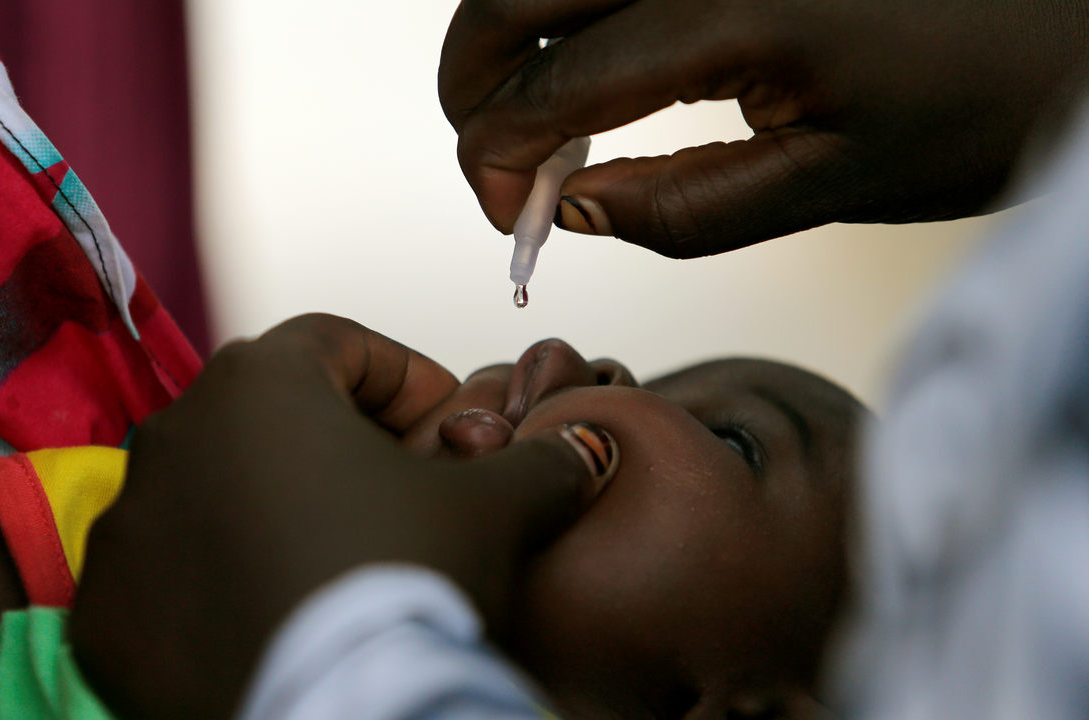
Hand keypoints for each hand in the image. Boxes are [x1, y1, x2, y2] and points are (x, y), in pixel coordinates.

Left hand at [69, 314, 612, 719]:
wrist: (338, 711)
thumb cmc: (407, 583)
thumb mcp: (496, 507)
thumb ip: (539, 459)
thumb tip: (578, 449)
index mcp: (259, 382)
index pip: (340, 343)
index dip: (407, 378)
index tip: (448, 427)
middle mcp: (174, 433)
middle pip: (272, 414)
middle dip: (340, 444)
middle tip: (400, 496)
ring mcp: (126, 523)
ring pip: (213, 490)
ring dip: (273, 508)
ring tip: (337, 560)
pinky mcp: (105, 609)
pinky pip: (166, 573)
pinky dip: (215, 581)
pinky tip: (274, 613)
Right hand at [440, 0, 1088, 256]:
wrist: (1072, 14)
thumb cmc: (985, 96)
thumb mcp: (835, 184)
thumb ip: (685, 208)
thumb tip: (571, 211)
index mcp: (733, 10)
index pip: (557, 84)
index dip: (501, 154)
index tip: (504, 210)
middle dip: (472, 81)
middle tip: (484, 155)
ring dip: (509, 29)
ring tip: (526, 106)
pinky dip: (566, 4)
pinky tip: (583, 48)